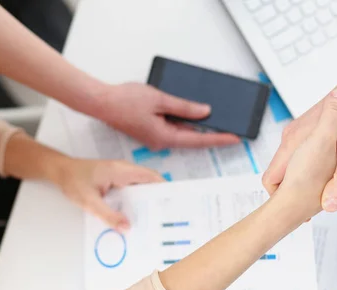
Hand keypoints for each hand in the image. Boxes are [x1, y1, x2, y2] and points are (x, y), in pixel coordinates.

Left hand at [53, 158, 162, 230]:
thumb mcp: (89, 201)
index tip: (173, 204)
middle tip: (165, 217)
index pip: (152, 177)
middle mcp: (125, 170)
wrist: (59, 171)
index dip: (165, 188)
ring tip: (155, 220)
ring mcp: (121, 175)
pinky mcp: (117, 180)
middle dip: (158, 199)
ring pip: (141, 188)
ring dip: (147, 202)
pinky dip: (136, 202)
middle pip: (150, 183)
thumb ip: (108, 215)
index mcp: (122, 170)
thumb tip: (127, 229)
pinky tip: (136, 216)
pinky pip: (132, 190)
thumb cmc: (72, 181)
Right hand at [95, 83, 240, 149]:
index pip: (198, 140)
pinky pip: (173, 129)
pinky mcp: (151, 131)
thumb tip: (205, 112)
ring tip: (218, 122)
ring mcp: (155, 137)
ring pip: (183, 134)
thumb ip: (184, 107)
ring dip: (199, 129)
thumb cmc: (124, 100)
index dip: (218, 139)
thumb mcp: (160, 100)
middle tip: (232, 131)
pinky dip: (185, 123)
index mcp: (164, 137)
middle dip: (212, 135)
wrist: (101, 101)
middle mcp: (161, 141)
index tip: (235, 138)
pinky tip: (194, 115)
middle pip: (192, 140)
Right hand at [263, 50, 336, 210]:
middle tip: (335, 186)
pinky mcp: (317, 128)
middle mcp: (296, 136)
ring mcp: (305, 132)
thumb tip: (328, 205)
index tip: (301, 209)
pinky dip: (333, 162)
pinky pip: (318, 154)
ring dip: (326, 175)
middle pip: (289, 176)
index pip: (272, 180)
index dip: (283, 199)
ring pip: (307, 166)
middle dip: (313, 187)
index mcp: (296, 142)